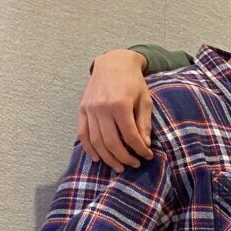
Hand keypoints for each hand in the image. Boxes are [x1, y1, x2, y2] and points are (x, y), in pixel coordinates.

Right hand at [79, 49, 153, 171]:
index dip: (140, 150)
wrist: (113, 63)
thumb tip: (145, 144)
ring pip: (96, 141)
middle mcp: (101, 108)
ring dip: (108, 157)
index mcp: (119, 105)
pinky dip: (89, 148)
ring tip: (119, 167)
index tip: (148, 156)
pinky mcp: (82, 109)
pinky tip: (98, 158)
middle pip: (111, 142)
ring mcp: (89, 109)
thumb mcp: (145, 100)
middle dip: (124, 158)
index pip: (130, 136)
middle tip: (134, 165)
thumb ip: (144, 123)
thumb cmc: (133, 82)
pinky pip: (83, 133)